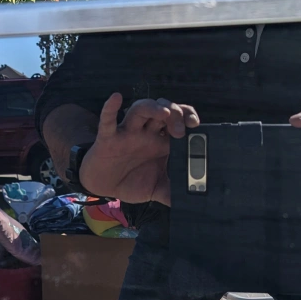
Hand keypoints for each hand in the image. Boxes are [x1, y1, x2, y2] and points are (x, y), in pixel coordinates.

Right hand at [79, 93, 199, 205]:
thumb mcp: (157, 190)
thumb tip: (192, 201)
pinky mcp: (108, 138)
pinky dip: (110, 108)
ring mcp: (128, 133)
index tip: (196, 124)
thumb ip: (173, 193)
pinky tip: (116, 98)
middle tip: (181, 129)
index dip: (188, 115)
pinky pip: (108, 121)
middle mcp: (147, 133)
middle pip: (163, 110)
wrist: (105, 186)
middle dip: (175, 114)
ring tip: (164, 113)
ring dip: (153, 108)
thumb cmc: (131, 182)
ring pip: (140, 109)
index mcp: (161, 141)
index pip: (178, 120)